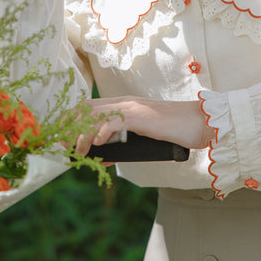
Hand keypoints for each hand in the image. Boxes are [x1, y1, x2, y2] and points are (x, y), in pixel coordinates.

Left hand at [75, 96, 212, 155]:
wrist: (198, 123)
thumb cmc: (173, 132)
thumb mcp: (142, 141)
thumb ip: (121, 146)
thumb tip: (100, 157)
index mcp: (123, 106)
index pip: (88, 108)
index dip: (71, 122)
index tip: (61, 139)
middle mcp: (124, 103)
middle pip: (86, 109)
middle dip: (69, 128)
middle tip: (62, 148)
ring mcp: (132, 107)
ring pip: (96, 115)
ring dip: (81, 134)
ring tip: (76, 152)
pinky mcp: (141, 115)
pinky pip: (115, 121)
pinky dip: (102, 131)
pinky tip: (96, 144)